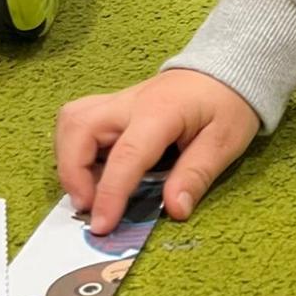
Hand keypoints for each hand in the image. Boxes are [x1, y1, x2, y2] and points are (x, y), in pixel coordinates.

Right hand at [55, 67, 261, 234]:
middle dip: (72, 172)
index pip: (126, 154)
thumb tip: (175, 210)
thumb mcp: (224, 142)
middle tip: (87, 207)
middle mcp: (130, 102)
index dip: (110, 192)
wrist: (226, 70)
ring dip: (68, 158)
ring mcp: (118, 101)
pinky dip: (74, 148)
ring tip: (86, 191)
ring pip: (72, 120)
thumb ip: (196, 175)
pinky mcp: (113, 107)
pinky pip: (79, 121)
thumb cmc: (227, 105)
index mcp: (160, 111)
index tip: (102, 225)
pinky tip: (92, 171)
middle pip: (79, 127)